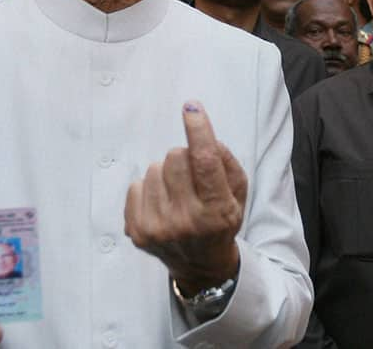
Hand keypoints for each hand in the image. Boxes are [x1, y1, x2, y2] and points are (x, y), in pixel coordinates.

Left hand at [124, 101, 247, 294]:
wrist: (201, 264)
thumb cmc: (221, 220)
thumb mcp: (238, 192)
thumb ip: (225, 161)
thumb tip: (202, 136)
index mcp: (216, 210)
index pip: (205, 161)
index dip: (198, 130)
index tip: (191, 108)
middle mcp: (186, 221)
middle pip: (175, 157)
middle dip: (184, 158)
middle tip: (191, 176)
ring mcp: (157, 228)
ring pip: (153, 168)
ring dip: (166, 175)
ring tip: (177, 194)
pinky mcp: (136, 231)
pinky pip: (135, 185)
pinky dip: (149, 189)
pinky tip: (162, 205)